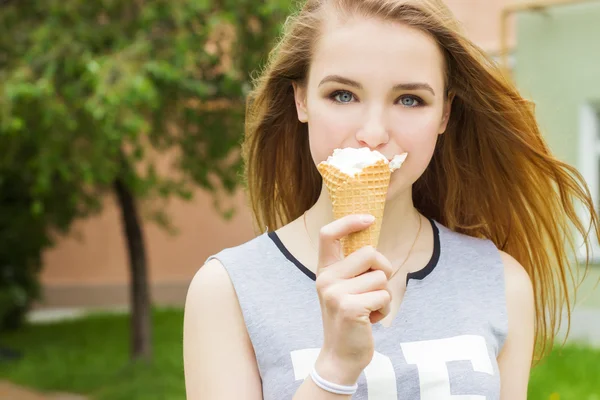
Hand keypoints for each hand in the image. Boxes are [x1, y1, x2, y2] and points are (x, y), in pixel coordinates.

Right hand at [314, 214, 393, 385]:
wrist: (341, 356)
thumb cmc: (350, 318)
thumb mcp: (343, 288)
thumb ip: (352, 267)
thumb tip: (372, 241)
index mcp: (324, 271)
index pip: (329, 234)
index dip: (349, 221)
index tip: (369, 218)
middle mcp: (325, 279)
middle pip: (369, 252)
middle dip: (384, 268)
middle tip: (376, 288)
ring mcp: (336, 294)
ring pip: (381, 276)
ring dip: (384, 294)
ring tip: (370, 308)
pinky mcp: (350, 308)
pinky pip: (383, 295)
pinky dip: (384, 308)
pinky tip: (371, 320)